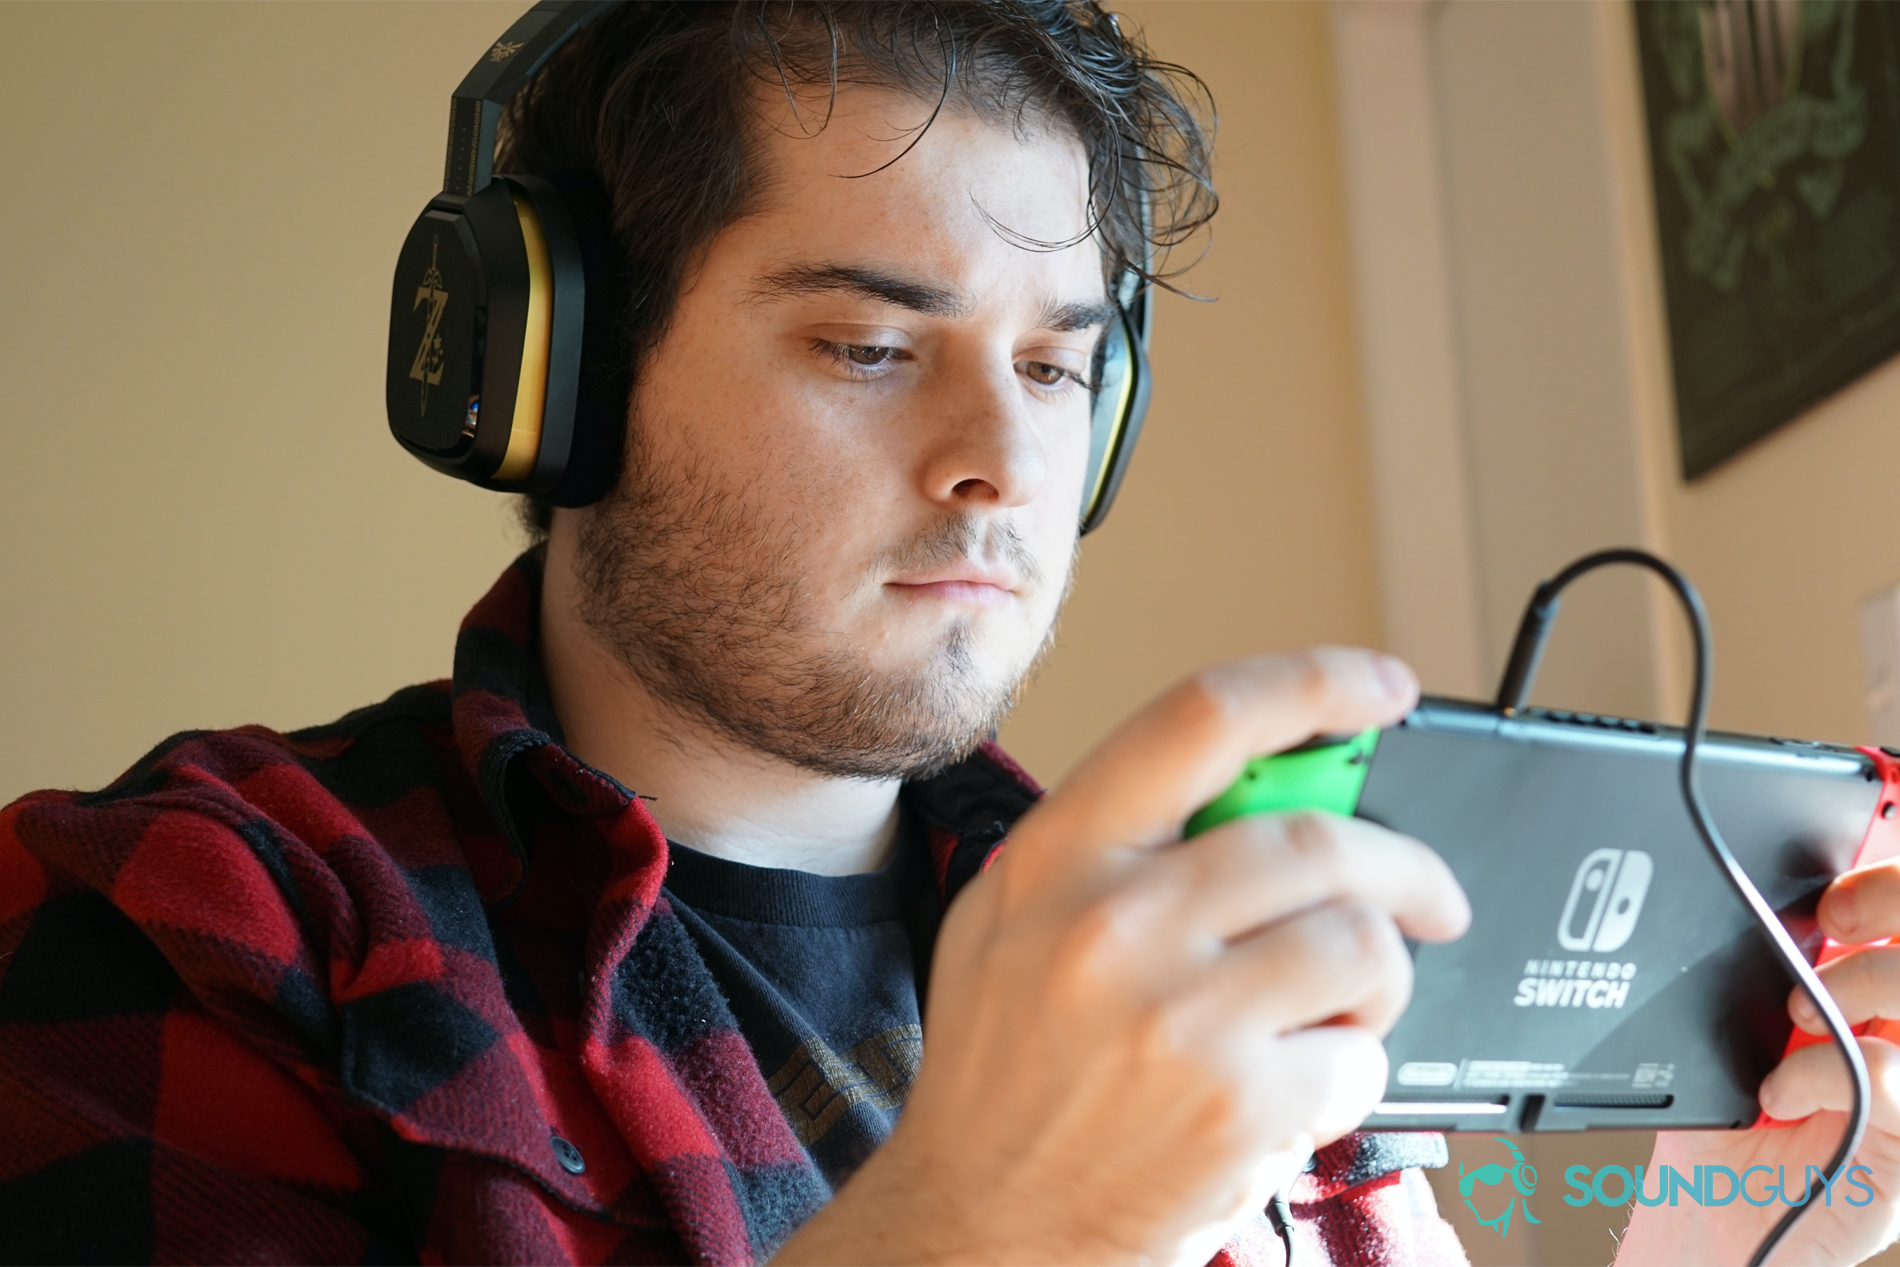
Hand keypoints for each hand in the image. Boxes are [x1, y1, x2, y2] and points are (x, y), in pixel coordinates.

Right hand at [771, 649, 1470, 1266]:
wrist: (983, 1220)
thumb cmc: (1005, 1067)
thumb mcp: (1013, 918)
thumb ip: (1118, 840)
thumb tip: (1266, 779)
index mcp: (1057, 857)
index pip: (1202, 718)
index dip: (1313, 684)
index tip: (1382, 688)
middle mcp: (1112, 923)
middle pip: (1318, 839)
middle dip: (1404, 866)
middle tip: (1430, 896)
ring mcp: (1176, 1017)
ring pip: (1360, 943)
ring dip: (1375, 980)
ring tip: (1332, 1013)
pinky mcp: (1235, 1107)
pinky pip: (1360, 1055)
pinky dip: (1351, 1070)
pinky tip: (1293, 1086)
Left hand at [1620, 861, 1899, 1266]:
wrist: (1708, 1226)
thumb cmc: (1719, 1125)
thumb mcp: (1731, 1028)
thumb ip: (1760, 967)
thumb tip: (1748, 897)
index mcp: (1872, 995)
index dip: (1890, 887)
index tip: (1832, 897)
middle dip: (1892, 907)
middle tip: (1828, 927)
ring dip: (1860, 984)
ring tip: (1792, 1014)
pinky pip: (1894, 1079)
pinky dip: (1825, 1070)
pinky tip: (1777, 1091)